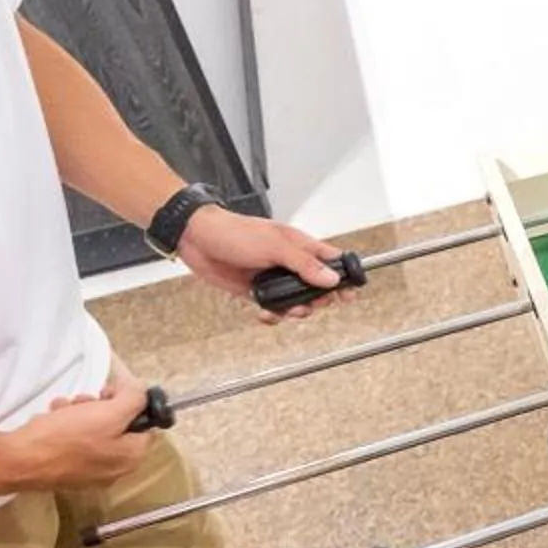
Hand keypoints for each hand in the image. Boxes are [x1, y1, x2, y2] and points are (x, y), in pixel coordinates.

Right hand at [0, 375, 156, 491]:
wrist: (19, 461)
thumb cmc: (67, 437)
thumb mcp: (108, 413)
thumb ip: (133, 400)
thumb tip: (141, 392)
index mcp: (131, 458)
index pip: (144, 422)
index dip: (128, 402)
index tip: (108, 393)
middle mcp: (116, 470)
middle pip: (117, 425)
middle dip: (98, 406)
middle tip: (82, 401)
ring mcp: (90, 473)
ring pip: (93, 430)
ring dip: (78, 412)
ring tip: (61, 408)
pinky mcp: (67, 472)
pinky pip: (74, 442)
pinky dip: (63, 427)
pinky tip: (50, 420)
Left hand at [175, 207, 347, 321]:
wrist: (197, 239)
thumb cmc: (233, 232)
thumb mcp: (275, 246)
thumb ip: (304, 264)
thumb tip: (330, 278)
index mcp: (299, 245)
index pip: (332, 260)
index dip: (344, 275)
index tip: (350, 292)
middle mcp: (289, 261)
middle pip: (318, 286)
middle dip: (318, 299)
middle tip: (311, 303)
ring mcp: (273, 277)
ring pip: (297, 300)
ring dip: (295, 310)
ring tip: (288, 310)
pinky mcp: (257, 290)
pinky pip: (274, 308)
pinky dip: (274, 315)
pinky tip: (267, 313)